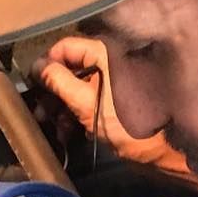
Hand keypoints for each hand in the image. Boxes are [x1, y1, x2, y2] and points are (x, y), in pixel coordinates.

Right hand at [33, 37, 197, 181]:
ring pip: (74, 88)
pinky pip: (86, 101)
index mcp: (103, 52)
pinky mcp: (112, 101)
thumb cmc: (127, 123)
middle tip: (39, 114)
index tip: (34, 87)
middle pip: (67, 69)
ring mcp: (109, 83)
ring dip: (60, 108)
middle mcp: (106, 62)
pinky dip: (75, 115)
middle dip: (51, 93)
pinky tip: (68, 134)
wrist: (163, 149)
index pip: (63, 48)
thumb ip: (58, 81)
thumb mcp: (85, 102)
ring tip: (55, 129)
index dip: (45, 65)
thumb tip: (36, 66)